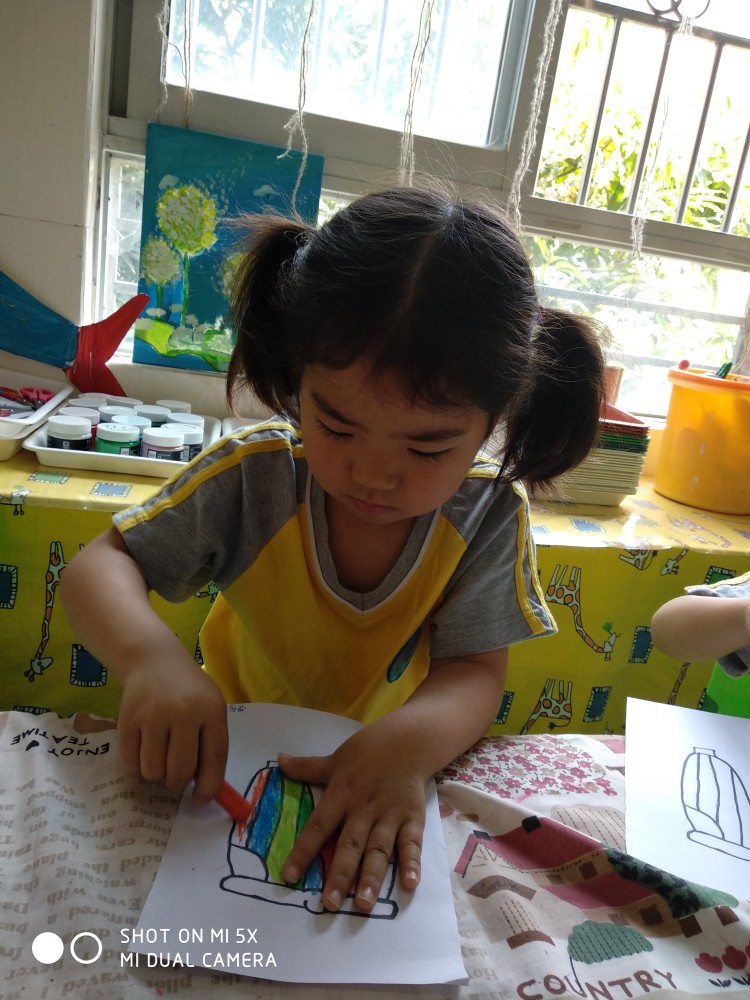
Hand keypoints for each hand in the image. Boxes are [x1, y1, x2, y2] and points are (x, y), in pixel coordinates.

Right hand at [117, 656, 227, 804]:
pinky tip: (143, 754)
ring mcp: (153, 715)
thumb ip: (211, 744)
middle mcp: (183, 712)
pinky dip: (137, 770)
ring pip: (153, 772)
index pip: (214, 758)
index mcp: (211, 710)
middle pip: (180, 771)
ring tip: (160, 759)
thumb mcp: (210, 708)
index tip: (200, 800)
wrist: (154, 660)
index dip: (209, 786)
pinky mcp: (127, 721)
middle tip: (175, 776)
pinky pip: (130, 765)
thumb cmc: (189, 690)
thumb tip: (204, 791)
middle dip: (178, 783)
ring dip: (156, 776)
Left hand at [278, 717, 428, 912]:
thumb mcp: (335, 758)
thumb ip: (307, 767)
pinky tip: (410, 884)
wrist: (408, 739)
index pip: (318, 826)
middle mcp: (363, 808)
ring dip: (371, 876)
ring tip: (363, 902)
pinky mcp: (412, 818)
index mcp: (341, 794)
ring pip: (379, 849)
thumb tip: (278, 760)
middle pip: (350, 844)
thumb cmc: (368, 750)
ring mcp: (389, 814)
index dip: (303, 851)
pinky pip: (411, 843)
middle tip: (329, 904)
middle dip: (339, 875)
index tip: (288, 876)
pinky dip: (411, 863)